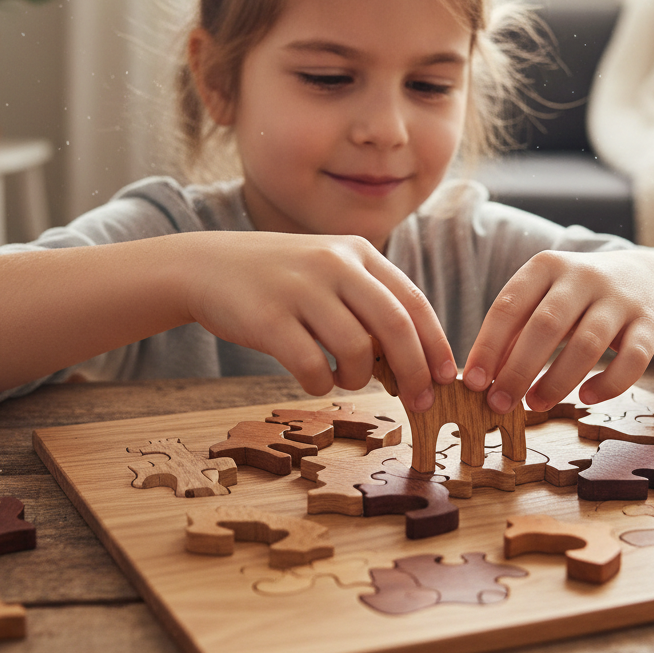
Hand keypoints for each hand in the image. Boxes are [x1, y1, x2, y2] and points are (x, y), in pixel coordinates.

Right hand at [183, 232, 455, 409]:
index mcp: (358, 251)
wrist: (206, 265)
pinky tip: (316, 378)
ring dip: (360, 378)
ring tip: (346, 377)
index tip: (447, 379)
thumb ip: (370, 302)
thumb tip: (415, 361)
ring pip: (357, 350)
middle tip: (419, 401)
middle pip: (395, 326)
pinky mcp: (268, 319)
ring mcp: (300, 289)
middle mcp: (334, 264)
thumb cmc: (281, 279)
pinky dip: (322, 384)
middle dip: (415, 371)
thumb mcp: (330, 270)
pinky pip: (313, 367)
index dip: (436, 344)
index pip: (414, 301)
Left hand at [461, 249, 653, 412]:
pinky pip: (631, 360)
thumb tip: (482, 377)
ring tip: (535, 404)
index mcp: (546, 266)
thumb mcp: (544, 298)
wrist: (650, 278)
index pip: (508, 306)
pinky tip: (585, 398)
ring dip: (556, 381)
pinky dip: (607, 384)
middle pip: (545, 325)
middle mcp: (582, 276)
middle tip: (500, 403)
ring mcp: (619, 298)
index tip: (473, 382)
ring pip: (587, 344)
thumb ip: (514, 331)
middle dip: (518, 370)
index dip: (488, 346)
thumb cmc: (579, 296)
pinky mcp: (650, 323)